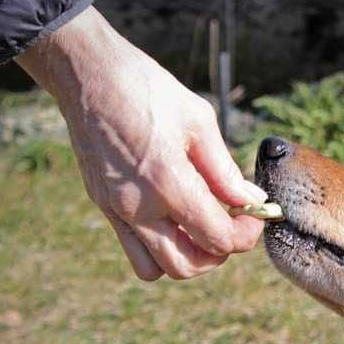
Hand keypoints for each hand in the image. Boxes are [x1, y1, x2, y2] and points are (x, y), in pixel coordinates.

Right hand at [16, 7, 265, 279]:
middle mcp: (138, 206)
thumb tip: (251, 201)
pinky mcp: (103, 207)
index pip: (218, 239)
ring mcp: (116, 211)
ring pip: (157, 269)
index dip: (246, 235)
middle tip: (230, 224)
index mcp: (168, 182)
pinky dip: (159, 250)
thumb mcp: (199, 122)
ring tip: (200, 226)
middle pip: (188, 266)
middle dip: (218, 253)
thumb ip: (226, 170)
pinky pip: (134, 252)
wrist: (88, 75)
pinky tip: (174, 220)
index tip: (254, 215)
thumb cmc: (148, 89)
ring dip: (187, 258)